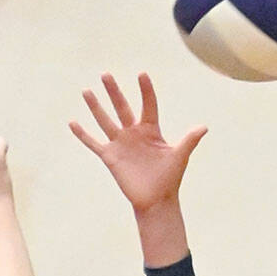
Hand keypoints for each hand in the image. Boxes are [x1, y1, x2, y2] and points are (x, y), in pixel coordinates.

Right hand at [70, 71, 206, 216]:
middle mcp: (134, 133)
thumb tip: (203, 127)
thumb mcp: (180, 156)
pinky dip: (83, 134)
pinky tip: (73, 122)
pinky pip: (93, 143)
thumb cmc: (169, 178)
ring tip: (86, 91)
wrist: (156, 201)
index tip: (142, 74)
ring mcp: (121, 144)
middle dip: (114, 91)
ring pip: (105, 121)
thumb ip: (189, 140)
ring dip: (95, 107)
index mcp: (151, 130)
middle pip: (122, 107)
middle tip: (106, 74)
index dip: (146, 90)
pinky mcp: (110, 157)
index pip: (148, 104)